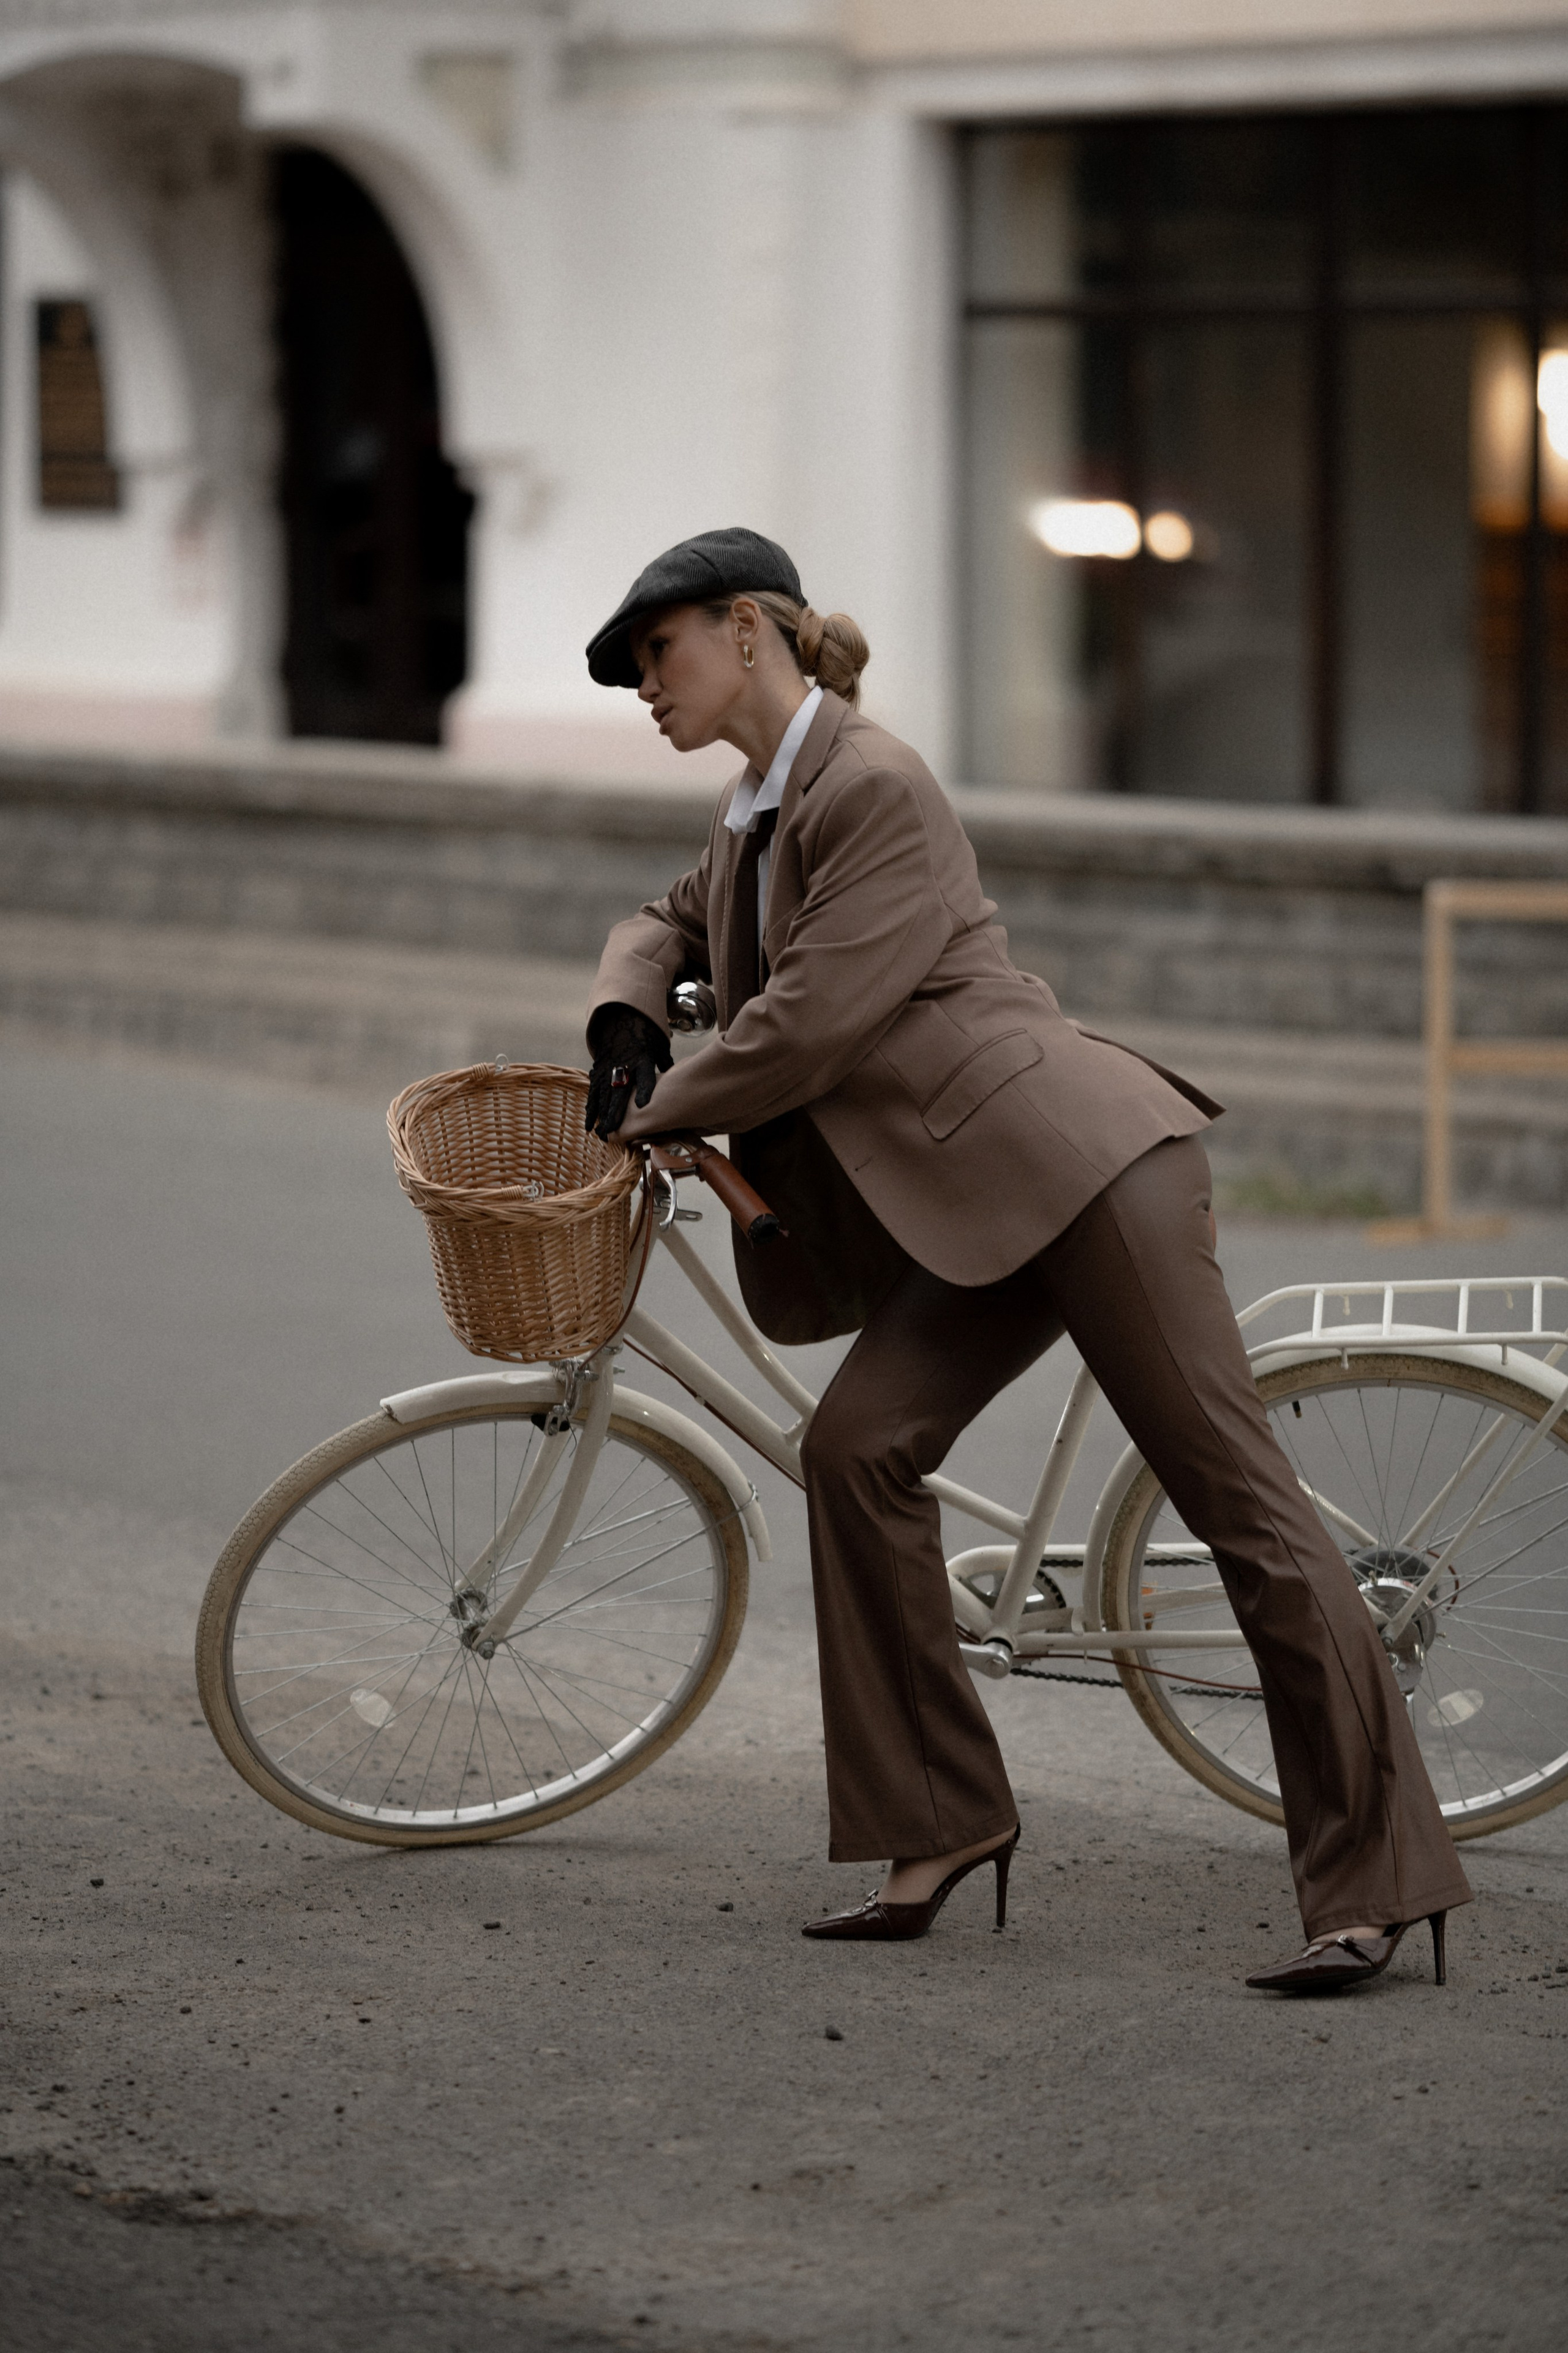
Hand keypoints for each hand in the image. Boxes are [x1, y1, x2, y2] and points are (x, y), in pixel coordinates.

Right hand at [585, 1004, 671, 1138]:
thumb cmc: (645, 1039)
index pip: (645, 1077)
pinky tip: (590, 1123)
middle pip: (618, 1091)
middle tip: (611, 1131)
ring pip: (602, 1095)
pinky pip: (593, 1093)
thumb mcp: (660, 1049)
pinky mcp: (598, 1072)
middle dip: (614, 1112)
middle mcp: (623, 1066)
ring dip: (600, 1115)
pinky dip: (591, 1108)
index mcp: (642, 1060)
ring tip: (598, 1132)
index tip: (642, 1105)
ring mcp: (608, 1069)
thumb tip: (679, 1080)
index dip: (644, 1090)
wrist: (623, 1020)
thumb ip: (666, 1066)